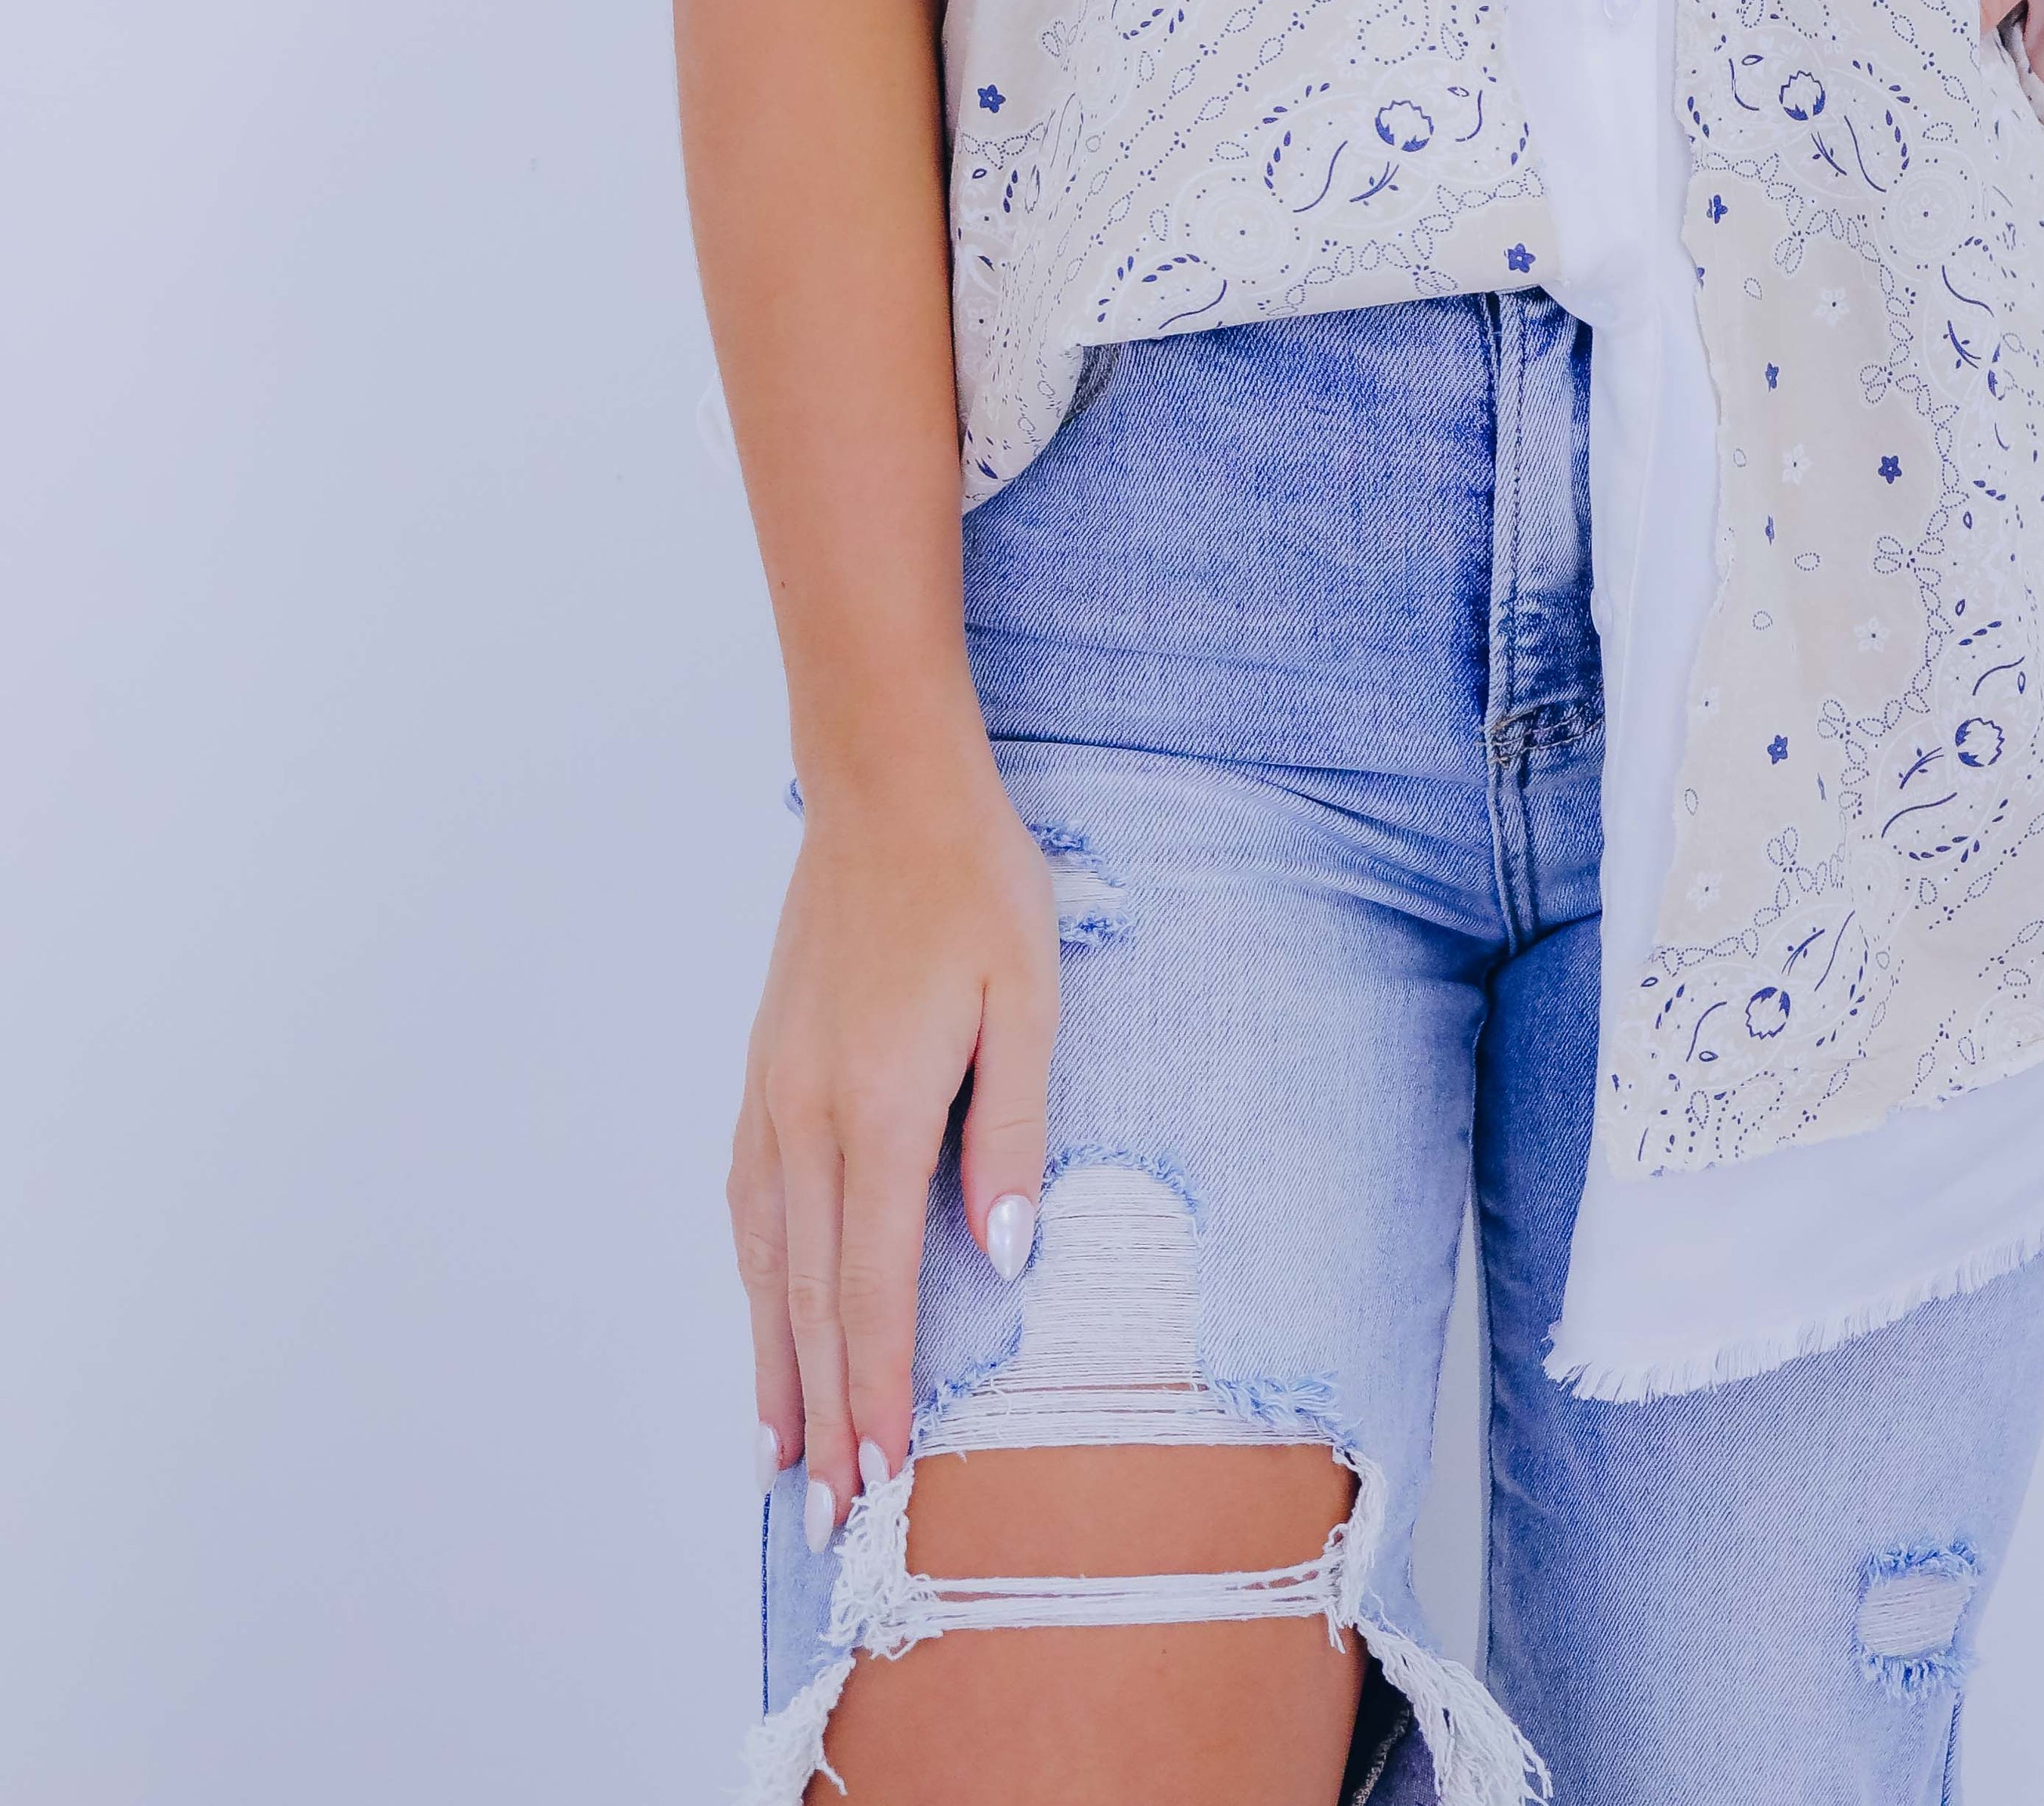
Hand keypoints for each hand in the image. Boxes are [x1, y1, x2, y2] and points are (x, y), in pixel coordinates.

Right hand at [732, 752, 1059, 1542]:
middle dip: (821, 1415)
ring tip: (781, 1453)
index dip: (877, 1393)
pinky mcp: (765, 1066)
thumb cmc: (976, 884)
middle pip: (808, 1298)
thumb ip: (1015, 1134)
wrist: (887, 786)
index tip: (883, 1482)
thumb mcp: (1030, 1000)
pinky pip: (750, 1200)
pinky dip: (754, 1277)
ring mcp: (774, 1092)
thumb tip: (1005, 1257)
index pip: (873, 1288)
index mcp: (881, 1109)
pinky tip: (762, 1312)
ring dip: (774, 1361)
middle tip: (827, 1520)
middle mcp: (809, 1117)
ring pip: (765, 1260)